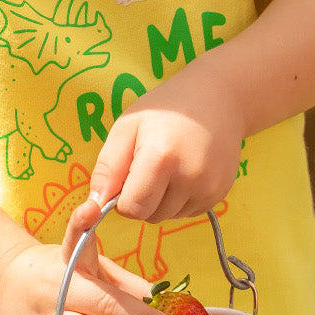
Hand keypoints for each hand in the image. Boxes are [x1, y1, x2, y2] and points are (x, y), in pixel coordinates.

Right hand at [0, 203, 182, 314]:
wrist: (2, 285)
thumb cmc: (57, 272)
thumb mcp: (86, 265)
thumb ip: (123, 280)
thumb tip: (163, 296)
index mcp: (70, 261)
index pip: (75, 239)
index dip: (81, 223)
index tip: (92, 208)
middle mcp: (58, 289)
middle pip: (99, 303)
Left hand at [88, 66, 243, 221]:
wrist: (217, 98)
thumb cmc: (165, 109)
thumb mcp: (127, 127)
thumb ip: (107, 168)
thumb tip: (95, 205)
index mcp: (161, 159)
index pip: (132, 209)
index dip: (122, 198)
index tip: (126, 176)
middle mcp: (190, 179)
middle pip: (150, 215)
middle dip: (141, 199)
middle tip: (148, 166)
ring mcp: (209, 189)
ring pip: (168, 216)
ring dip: (160, 200)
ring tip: (169, 166)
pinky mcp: (220, 194)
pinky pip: (187, 212)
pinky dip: (180, 199)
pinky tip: (184, 171)